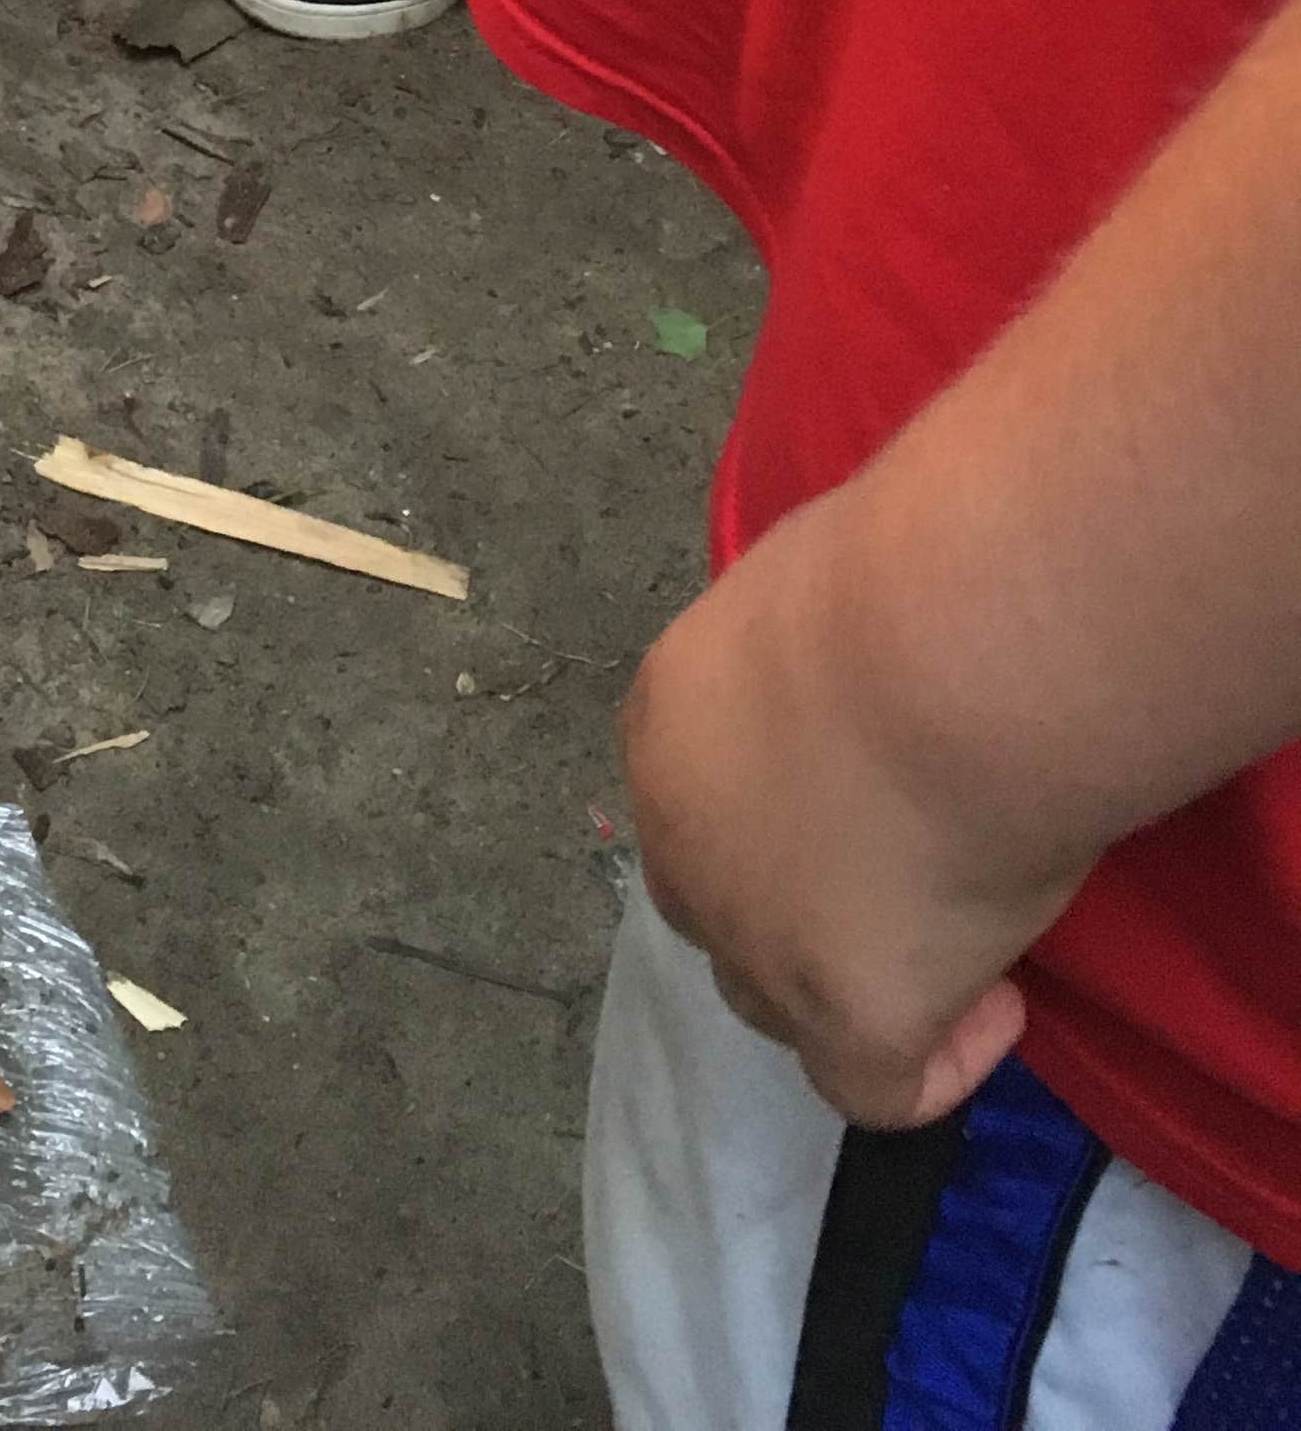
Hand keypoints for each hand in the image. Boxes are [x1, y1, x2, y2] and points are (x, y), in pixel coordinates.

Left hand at [622, 484, 1094, 1128]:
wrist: (949, 651)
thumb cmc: (904, 578)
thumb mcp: (823, 592)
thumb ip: (815, 645)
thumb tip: (868, 645)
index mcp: (668, 720)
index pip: (697, 798)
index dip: (774, 810)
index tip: (872, 791)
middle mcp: (680, 835)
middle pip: (712, 906)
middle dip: (787, 906)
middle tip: (897, 873)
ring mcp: (752, 936)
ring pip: (771, 1003)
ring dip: (842, 985)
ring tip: (950, 938)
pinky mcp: (843, 1013)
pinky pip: (872, 1090)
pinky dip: (934, 1065)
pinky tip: (1000, 1006)